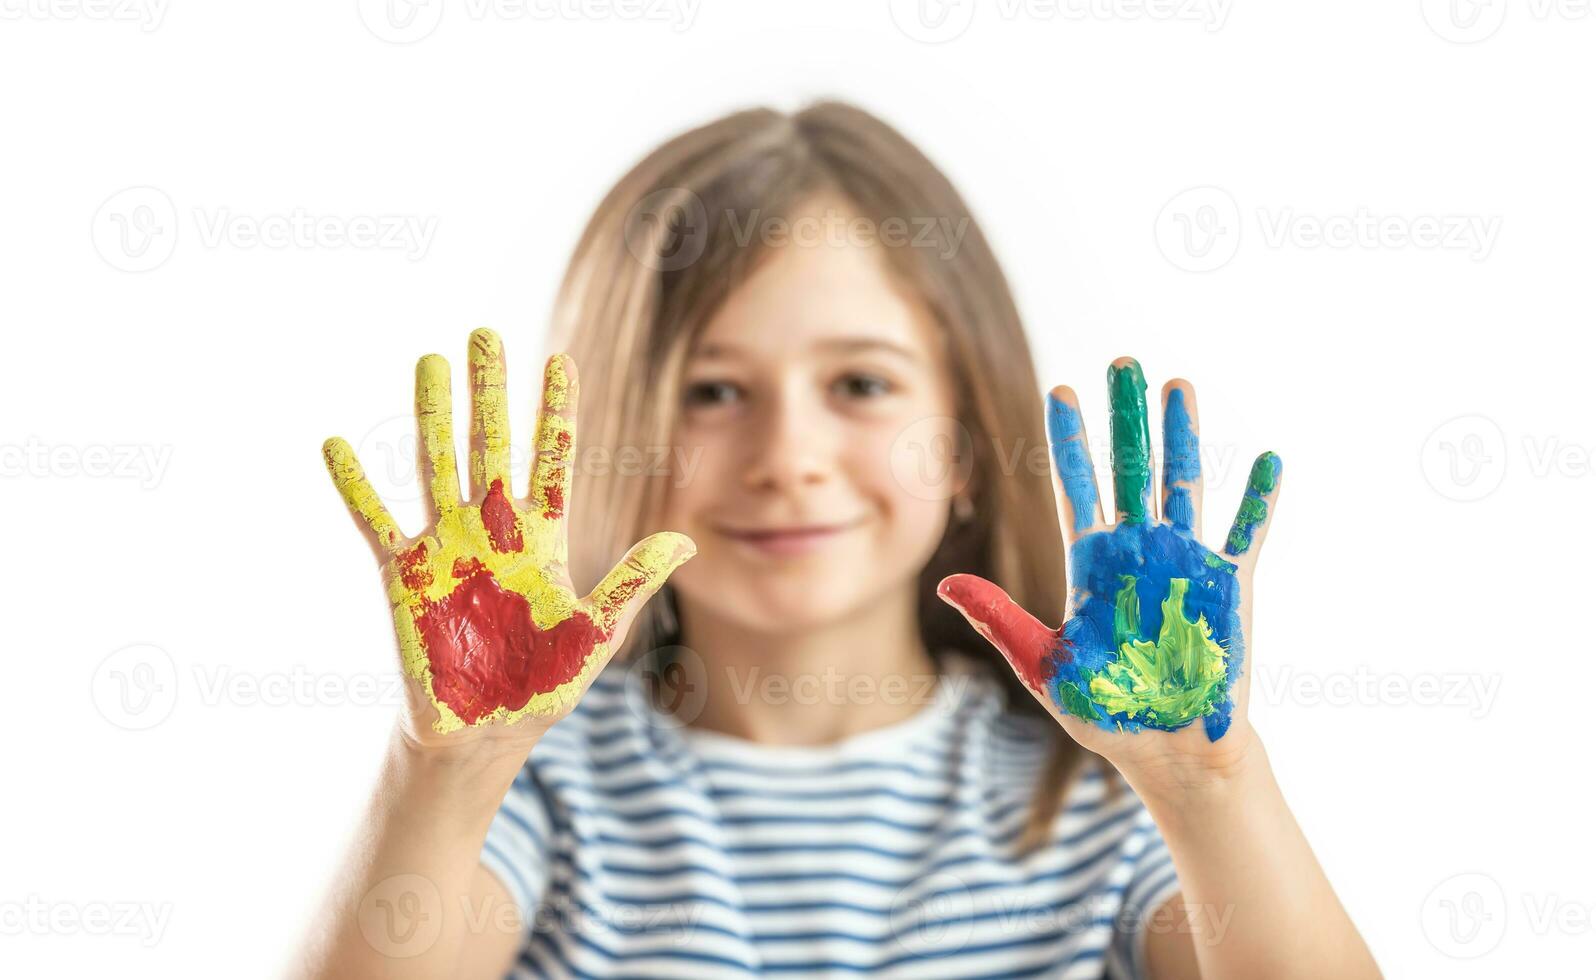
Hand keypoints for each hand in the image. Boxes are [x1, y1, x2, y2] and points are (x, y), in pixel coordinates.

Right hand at [320, 329, 695, 750]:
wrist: (481, 737)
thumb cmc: (540, 689)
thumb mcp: (594, 635)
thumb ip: (632, 583)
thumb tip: (685, 541)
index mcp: (543, 541)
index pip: (551, 460)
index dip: (555, 412)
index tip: (559, 359)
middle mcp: (493, 531)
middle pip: (491, 445)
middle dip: (490, 390)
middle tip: (485, 333)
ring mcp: (445, 548)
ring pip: (437, 464)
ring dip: (431, 414)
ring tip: (428, 360)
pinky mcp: (403, 576)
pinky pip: (373, 522)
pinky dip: (355, 486)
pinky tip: (336, 445)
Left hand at [938, 357, 1280, 779]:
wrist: (1168, 754)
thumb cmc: (1106, 713)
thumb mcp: (1041, 664)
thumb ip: (998, 620)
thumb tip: (941, 585)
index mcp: (1093, 566)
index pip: (1077, 487)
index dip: (1071, 440)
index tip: (1061, 391)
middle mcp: (1139, 552)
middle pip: (1130, 469)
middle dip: (1125, 417)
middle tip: (1122, 362)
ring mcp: (1186, 564)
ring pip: (1183, 484)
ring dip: (1182, 436)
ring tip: (1178, 385)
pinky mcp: (1229, 588)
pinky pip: (1246, 534)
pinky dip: (1256, 500)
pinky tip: (1266, 459)